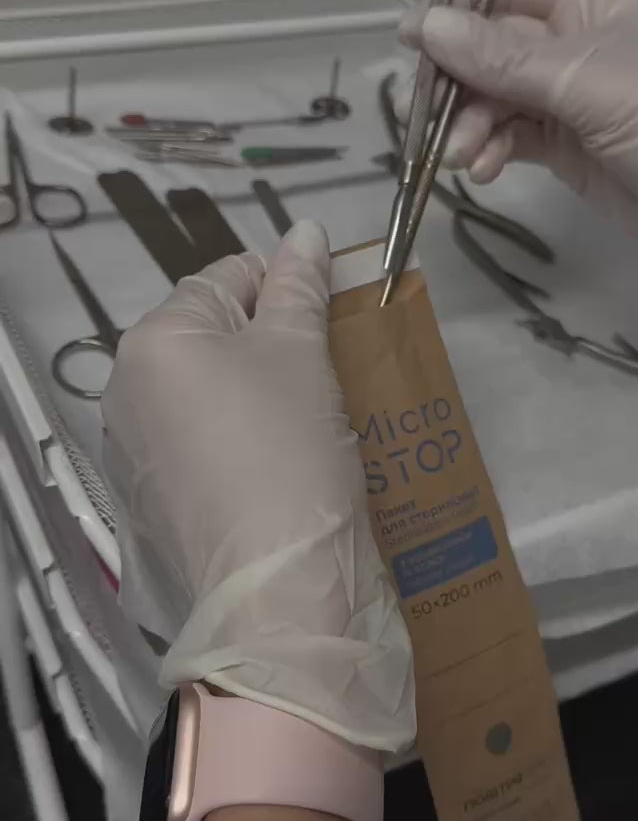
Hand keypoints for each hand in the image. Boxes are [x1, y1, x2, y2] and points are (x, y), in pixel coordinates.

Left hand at [102, 222, 414, 752]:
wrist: (277, 589)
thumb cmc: (291, 451)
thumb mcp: (302, 354)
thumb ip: (299, 287)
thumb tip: (305, 231)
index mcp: (153, 340)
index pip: (225, 277)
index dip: (284, 289)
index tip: (329, 324)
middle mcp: (124, 390)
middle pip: (209, 337)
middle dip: (268, 345)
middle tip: (325, 376)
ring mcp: (133, 452)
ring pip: (205, 395)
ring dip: (254, 395)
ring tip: (307, 426)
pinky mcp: (152, 503)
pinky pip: (199, 448)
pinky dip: (237, 445)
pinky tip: (278, 470)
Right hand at [399, 0, 637, 275]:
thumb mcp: (587, 79)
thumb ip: (503, 58)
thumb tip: (425, 25)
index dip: (457, 7)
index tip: (416, 46)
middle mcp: (573, 40)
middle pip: (488, 44)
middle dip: (456, 80)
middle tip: (426, 117)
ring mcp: (567, 97)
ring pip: (492, 97)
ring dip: (467, 125)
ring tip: (463, 159)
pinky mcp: (564, 148)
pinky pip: (508, 137)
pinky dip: (488, 151)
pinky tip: (482, 170)